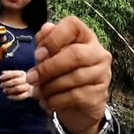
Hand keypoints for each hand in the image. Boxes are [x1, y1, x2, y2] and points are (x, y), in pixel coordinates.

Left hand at [0, 70, 32, 100]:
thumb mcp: (18, 75)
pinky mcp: (29, 94)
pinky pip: (21, 96)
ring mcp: (28, 87)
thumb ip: (10, 73)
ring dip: (9, 90)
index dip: (6, 75)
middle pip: (16, 81)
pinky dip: (14, 97)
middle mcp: (27, 79)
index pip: (14, 73)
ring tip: (4, 91)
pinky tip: (8, 97)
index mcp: (23, 73)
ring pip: (18, 88)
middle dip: (7, 83)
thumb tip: (2, 73)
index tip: (0, 78)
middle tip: (1, 86)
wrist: (38, 87)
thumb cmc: (23, 80)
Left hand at [27, 16, 111, 133]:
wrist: (78, 107)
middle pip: (75, 54)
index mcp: (85, 37)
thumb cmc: (62, 75)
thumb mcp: (50, 58)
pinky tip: (47, 103)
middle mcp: (98, 52)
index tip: (38, 54)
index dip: (53, 37)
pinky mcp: (100, 93)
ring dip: (50, 87)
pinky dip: (56, 100)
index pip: (73, 25)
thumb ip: (46, 43)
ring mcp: (102, 73)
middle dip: (48, 67)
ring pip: (75, 77)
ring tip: (37, 93)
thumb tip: (46, 28)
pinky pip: (76, 96)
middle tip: (31, 78)